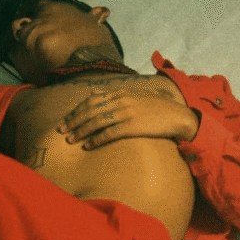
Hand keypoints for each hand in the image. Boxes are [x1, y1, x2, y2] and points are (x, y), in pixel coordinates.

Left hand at [58, 90, 198, 149]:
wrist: (178, 116)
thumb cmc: (158, 108)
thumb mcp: (136, 95)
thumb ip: (116, 93)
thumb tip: (95, 93)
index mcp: (121, 92)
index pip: (92, 99)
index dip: (77, 109)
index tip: (67, 118)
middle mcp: (121, 100)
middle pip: (90, 110)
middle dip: (73, 120)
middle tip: (61, 130)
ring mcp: (126, 113)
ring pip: (96, 122)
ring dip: (81, 131)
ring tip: (70, 140)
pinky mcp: (132, 126)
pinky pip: (109, 134)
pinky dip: (96, 140)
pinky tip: (88, 146)